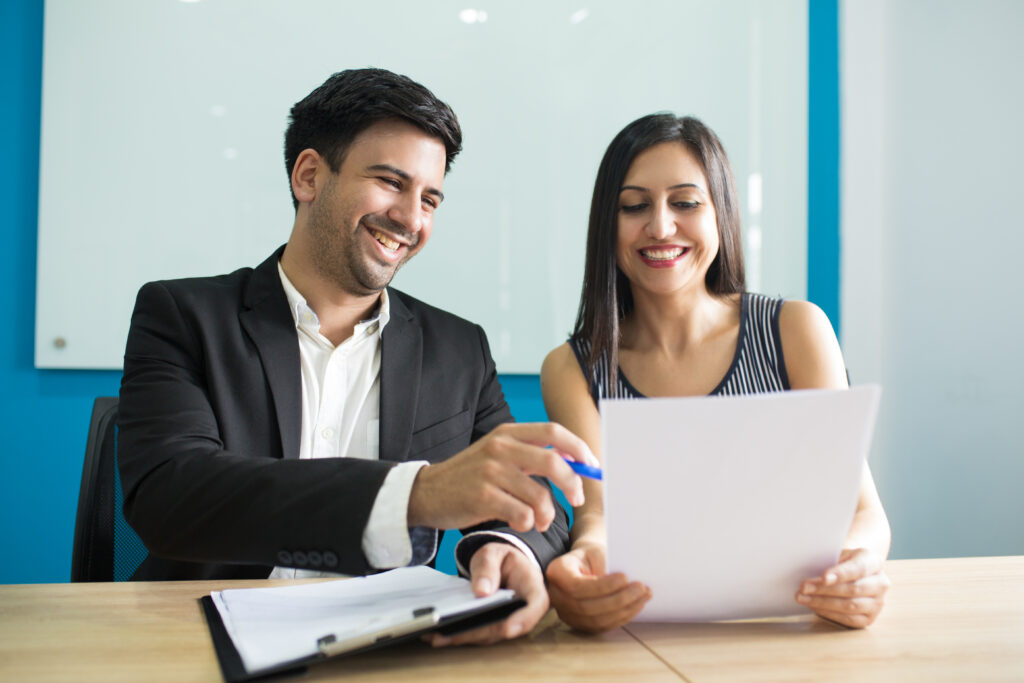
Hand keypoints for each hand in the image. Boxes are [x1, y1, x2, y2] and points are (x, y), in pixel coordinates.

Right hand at [407, 422, 596, 532]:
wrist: (428, 492)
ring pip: (540, 496)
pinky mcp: (482, 497)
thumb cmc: (470, 477)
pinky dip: (527, 524)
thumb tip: (574, 460)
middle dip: (573, 484)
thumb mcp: (498, 454)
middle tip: (577, 499)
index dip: (579, 448)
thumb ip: (530, 453)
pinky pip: (522, 515)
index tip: (592, 466)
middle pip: (554, 463)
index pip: (553, 431)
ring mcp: (490, 472)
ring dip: (547, 515)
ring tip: (539, 521)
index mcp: (507, 432)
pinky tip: (517, 523)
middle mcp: (500, 447)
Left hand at [425, 542, 547, 645]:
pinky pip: (478, 634)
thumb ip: (488, 568)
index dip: (523, 619)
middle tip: (455, 633)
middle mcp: (524, 610)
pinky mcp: (494, 627)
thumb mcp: (493, 553)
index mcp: (532, 587)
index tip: (508, 628)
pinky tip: (439, 635)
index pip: (535, 605)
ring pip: (489, 634)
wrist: (501, 565)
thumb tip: (482, 591)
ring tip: (438, 636)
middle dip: (480, 632)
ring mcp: (509, 621)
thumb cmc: (502, 558)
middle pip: (506, 626)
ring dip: (465, 637)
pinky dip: (460, 635)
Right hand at [546, 542, 650, 632]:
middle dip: (618, 599)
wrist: (585, 564)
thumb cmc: (591, 555)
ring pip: (596, 620)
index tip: (624, 577)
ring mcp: (567, 614)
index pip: (577, 586)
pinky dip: (622, 617)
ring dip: (624, 610)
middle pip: (587, 606)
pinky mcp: (580, 624)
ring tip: (643, 596)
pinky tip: (636, 605)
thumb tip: (624, 585)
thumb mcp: (595, 551)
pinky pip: (602, 626)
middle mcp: (557, 597)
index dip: (602, 586)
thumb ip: (605, 566)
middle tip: (641, 588)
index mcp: (557, 573)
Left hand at [796, 547, 889, 627]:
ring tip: (803, 598)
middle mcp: (881, 583)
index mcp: (874, 562)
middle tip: (804, 587)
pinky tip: (814, 607)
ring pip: (850, 605)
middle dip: (825, 589)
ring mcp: (877, 603)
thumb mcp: (839, 553)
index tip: (823, 577)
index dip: (841, 573)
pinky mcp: (869, 618)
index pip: (859, 568)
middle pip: (853, 589)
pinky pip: (848, 619)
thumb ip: (830, 561)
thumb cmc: (843, 562)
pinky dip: (829, 613)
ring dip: (823, 603)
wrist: (854, 572)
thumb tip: (810, 573)